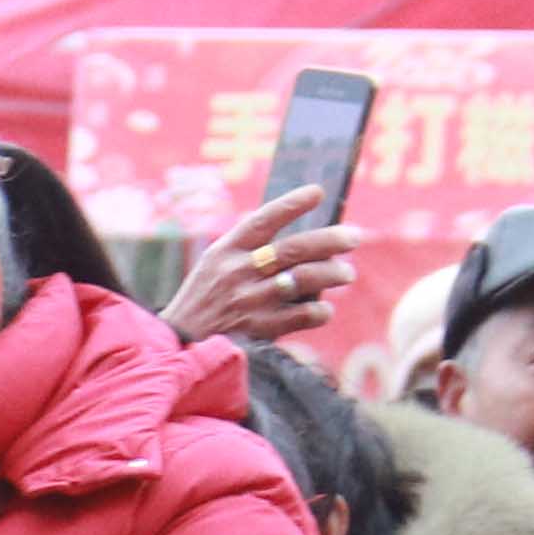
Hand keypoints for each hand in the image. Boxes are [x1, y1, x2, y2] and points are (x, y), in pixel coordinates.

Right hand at [168, 184, 359, 349]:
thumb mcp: (216, 263)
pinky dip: (317, 312)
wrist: (179, 342)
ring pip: (300, 279)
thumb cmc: (205, 298)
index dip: (291, 204)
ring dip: (330, 274)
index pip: (263, 220)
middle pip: (292, 249)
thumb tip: (301, 239)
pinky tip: (325, 310)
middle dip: (328, 240)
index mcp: (226, 250)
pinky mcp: (256, 330)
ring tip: (347, 273)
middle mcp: (237, 272)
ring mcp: (247, 301)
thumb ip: (249, 249)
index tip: (318, 193)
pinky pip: (297, 317)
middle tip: (354, 236)